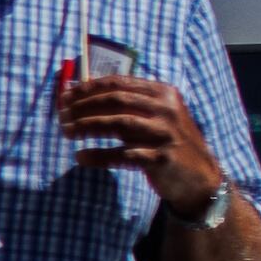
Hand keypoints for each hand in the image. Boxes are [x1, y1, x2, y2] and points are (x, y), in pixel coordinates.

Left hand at [57, 71, 217, 204]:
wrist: (198, 176)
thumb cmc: (166, 141)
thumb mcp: (154, 116)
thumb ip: (127, 103)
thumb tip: (81, 93)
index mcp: (163, 93)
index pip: (119, 84)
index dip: (88, 88)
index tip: (65, 95)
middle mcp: (166, 109)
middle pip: (116, 101)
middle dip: (84, 106)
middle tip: (61, 115)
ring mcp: (166, 133)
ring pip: (118, 124)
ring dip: (87, 126)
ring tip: (66, 132)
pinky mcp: (162, 158)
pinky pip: (123, 155)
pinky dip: (99, 156)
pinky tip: (81, 157)